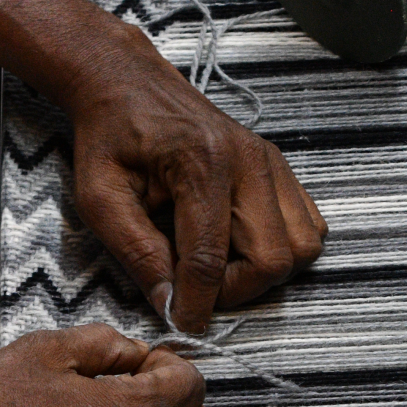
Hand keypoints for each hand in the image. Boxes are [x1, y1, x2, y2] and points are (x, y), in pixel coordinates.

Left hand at [69, 25, 327, 333]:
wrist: (128, 85)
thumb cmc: (110, 137)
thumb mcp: (99, 196)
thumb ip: (135, 251)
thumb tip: (170, 302)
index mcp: (199, 163)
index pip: (210, 257)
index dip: (197, 303)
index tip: (180, 322)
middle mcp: (247, 160)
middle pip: (274, 258)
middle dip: (236, 291)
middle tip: (196, 289)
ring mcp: (270, 162)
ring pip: (302, 247)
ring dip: (262, 272)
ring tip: (216, 265)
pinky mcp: (279, 167)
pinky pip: (307, 226)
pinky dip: (281, 249)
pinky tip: (236, 244)